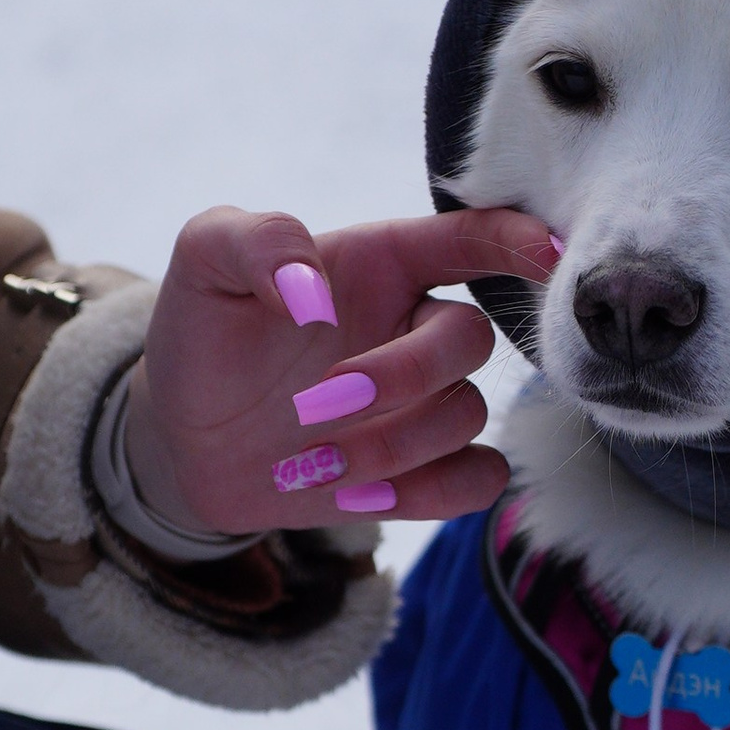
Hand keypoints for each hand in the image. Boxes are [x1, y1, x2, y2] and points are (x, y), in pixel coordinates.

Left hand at [118, 206, 558, 534]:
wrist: (185, 435)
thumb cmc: (204, 332)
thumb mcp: (205, 259)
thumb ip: (256, 241)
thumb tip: (314, 294)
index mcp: (383, 264)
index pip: (471, 237)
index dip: (517, 238)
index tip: (544, 253)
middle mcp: (415, 328)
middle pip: (474, 338)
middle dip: (403, 377)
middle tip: (316, 404)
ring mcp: (423, 403)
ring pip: (470, 417)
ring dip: (390, 444)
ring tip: (310, 458)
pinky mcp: (420, 471)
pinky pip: (478, 481)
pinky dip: (430, 491)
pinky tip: (357, 492)